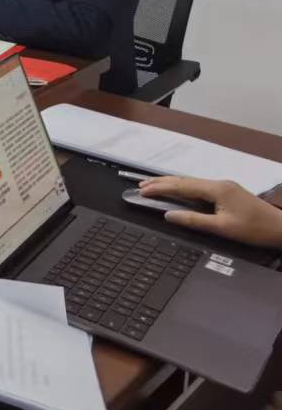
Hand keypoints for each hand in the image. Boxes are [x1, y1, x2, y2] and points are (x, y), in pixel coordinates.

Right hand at [137, 177, 281, 248]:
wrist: (280, 229)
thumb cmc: (254, 229)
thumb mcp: (222, 228)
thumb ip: (193, 220)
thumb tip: (169, 215)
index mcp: (216, 189)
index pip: (181, 186)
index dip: (160, 187)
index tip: (142, 190)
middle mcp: (219, 184)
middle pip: (185, 180)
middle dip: (162, 182)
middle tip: (141, 185)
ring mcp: (224, 187)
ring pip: (192, 182)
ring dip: (172, 184)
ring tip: (153, 185)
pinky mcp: (228, 192)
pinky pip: (200, 187)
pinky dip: (184, 188)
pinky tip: (178, 190)